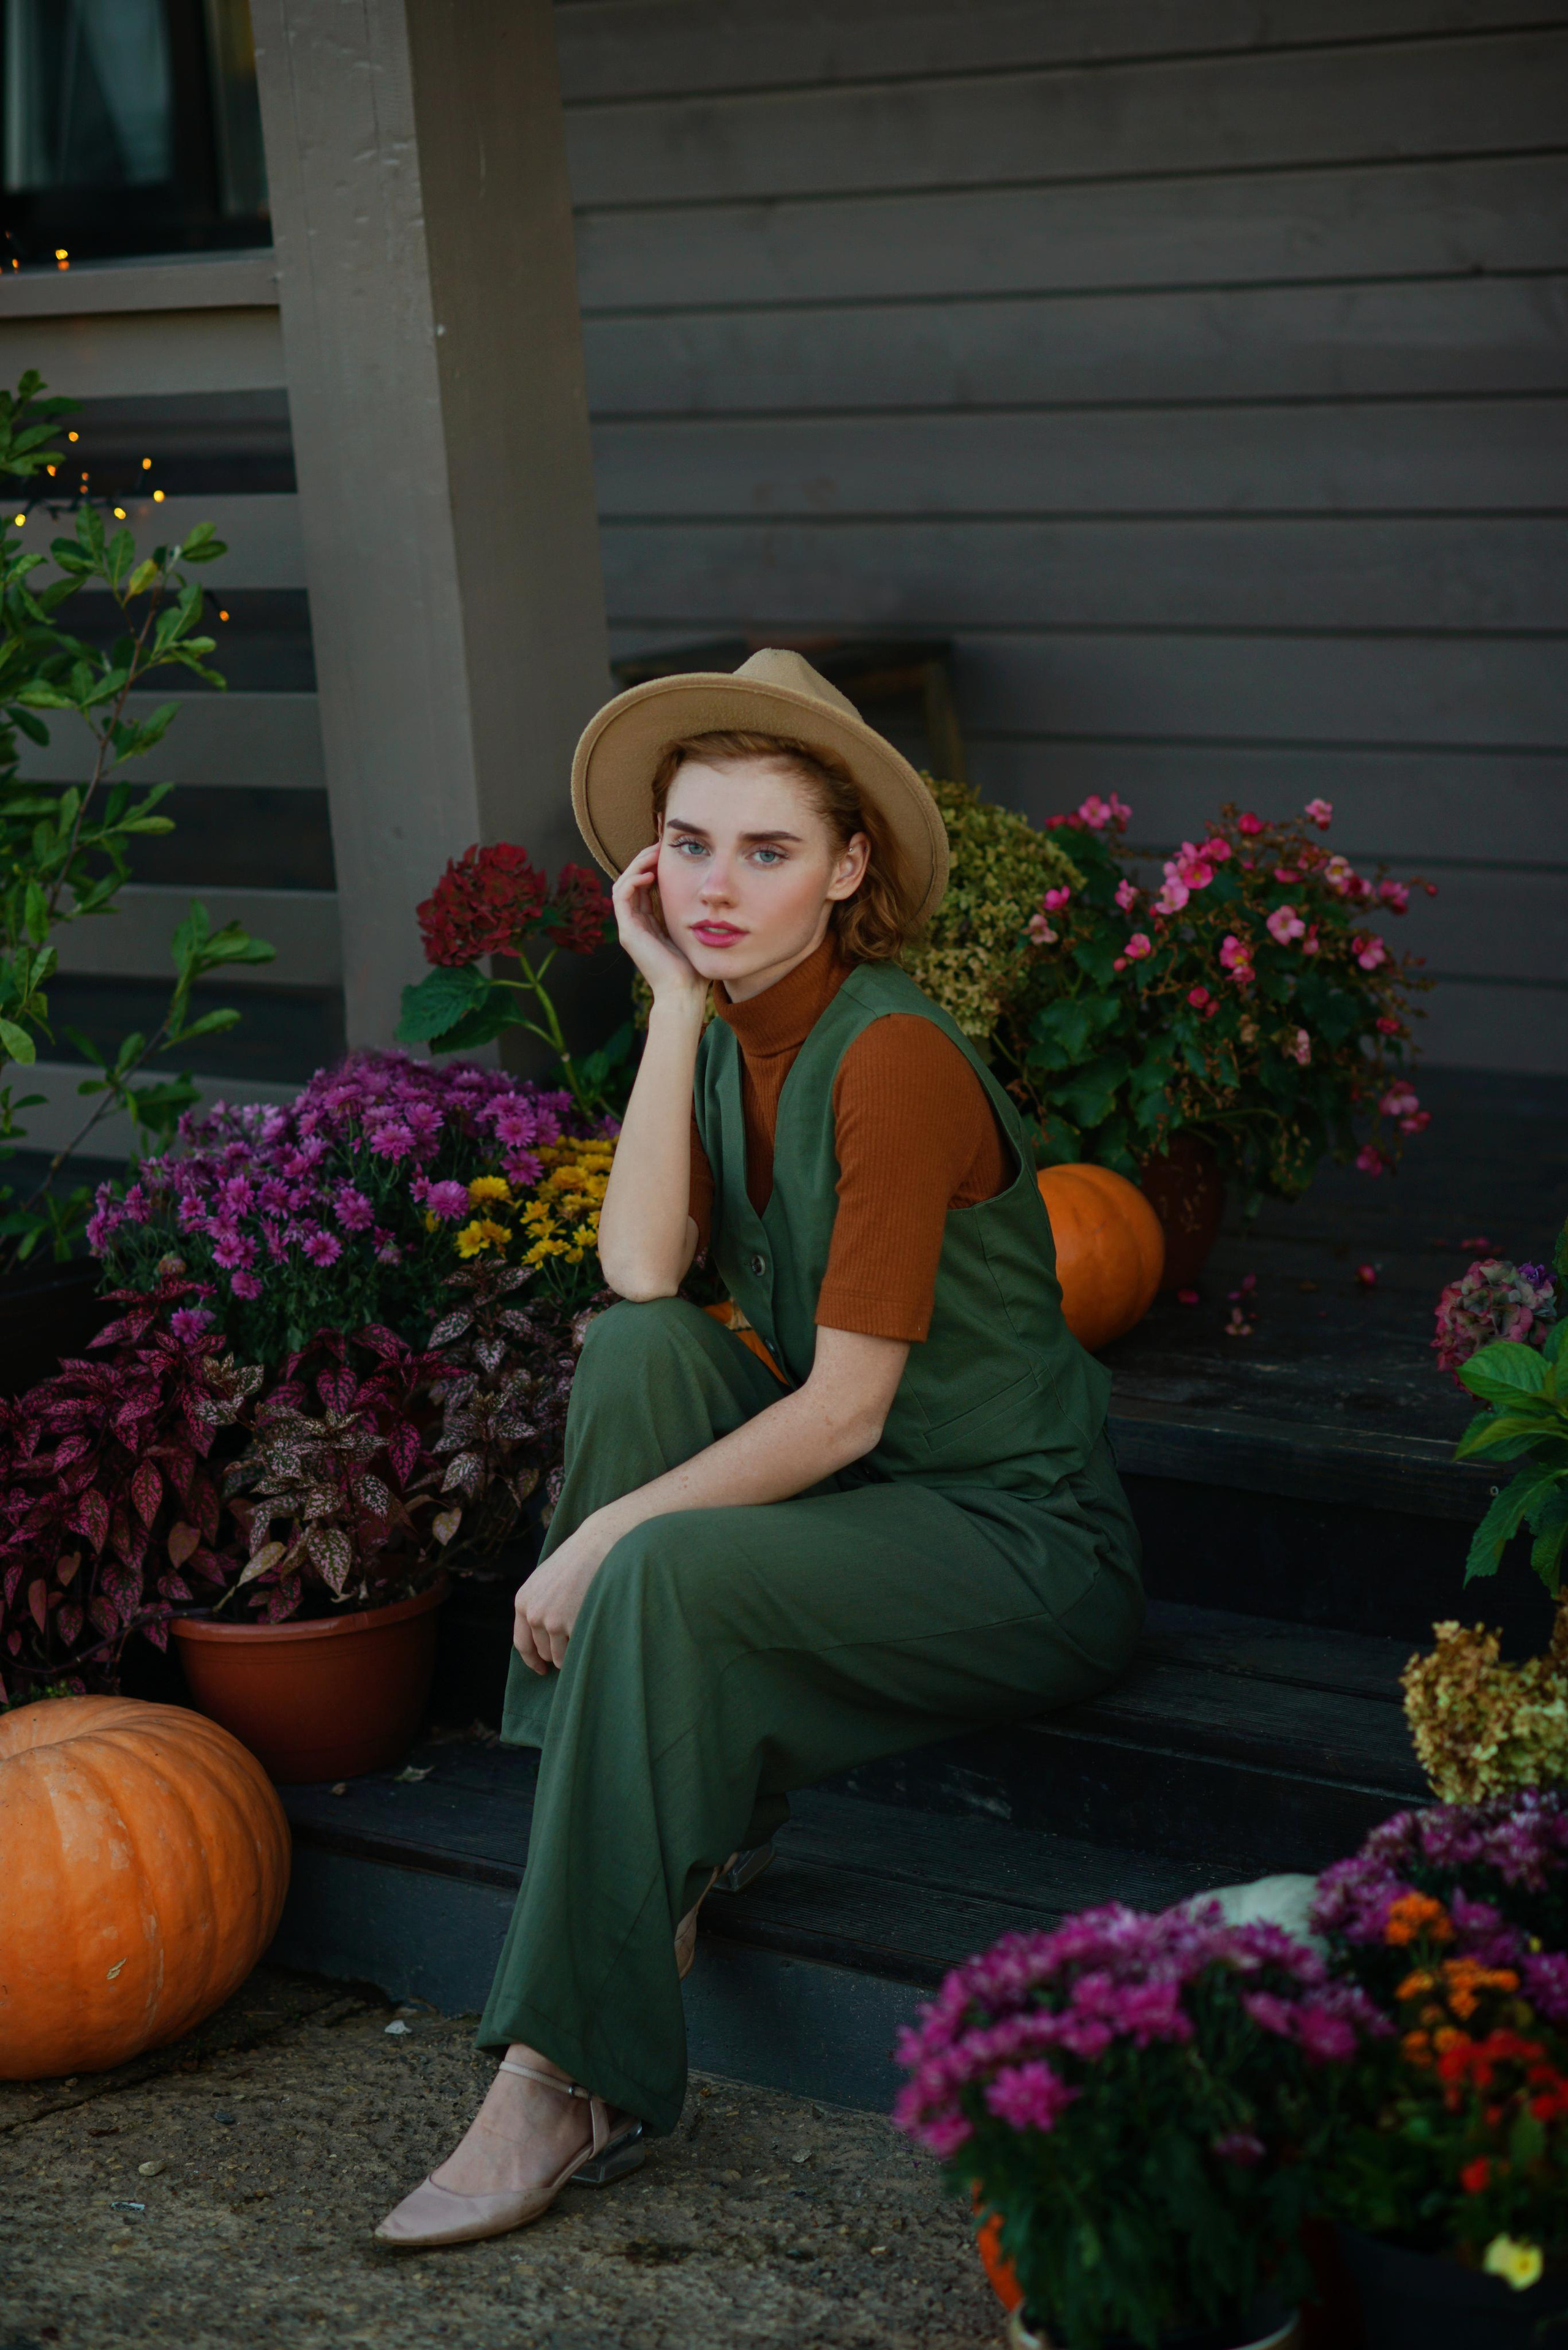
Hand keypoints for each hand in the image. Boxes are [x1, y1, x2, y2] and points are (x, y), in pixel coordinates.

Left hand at [513, 1513, 618, 1673]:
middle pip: (543, 1652)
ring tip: (585, 1631)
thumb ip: (537, 1606)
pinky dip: (585, 1645)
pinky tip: (593, 1629)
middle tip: (574, 1640)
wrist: (596, 1545)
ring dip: (572, 1651)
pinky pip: (577, 1650)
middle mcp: (534, 1614)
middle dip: (556, 1652)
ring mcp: (553, 1621)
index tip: (541, 1669)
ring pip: (560, 1656)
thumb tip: (541, 1639)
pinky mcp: (573, 1624)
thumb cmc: (574, 1561)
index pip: (522, 1644)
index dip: (532, 1660)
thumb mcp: (544, 1580)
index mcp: (523, 1602)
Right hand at [611, 843, 703, 1004]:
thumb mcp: (694, 933)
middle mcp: (636, 924)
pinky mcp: (628, 932)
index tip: (669, 852)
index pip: (644, 887)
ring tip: (654, 854)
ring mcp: (629, 928)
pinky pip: (621, 896)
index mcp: (649, 924)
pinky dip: (632, 880)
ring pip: (624, 884)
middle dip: (644, 860)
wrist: (684, 993)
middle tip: (660, 846)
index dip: (653, 866)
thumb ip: (692, 915)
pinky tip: (649, 873)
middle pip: (632, 881)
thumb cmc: (694, 969)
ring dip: (637, 865)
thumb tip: (710, 897)